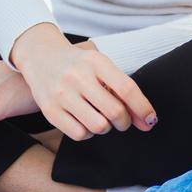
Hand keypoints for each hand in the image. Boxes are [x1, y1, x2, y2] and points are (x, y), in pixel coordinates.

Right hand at [9, 23, 157, 143]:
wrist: (41, 57)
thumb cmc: (79, 65)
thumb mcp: (101, 67)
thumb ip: (123, 91)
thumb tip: (147, 122)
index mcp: (95, 62)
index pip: (126, 88)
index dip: (143, 108)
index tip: (151, 120)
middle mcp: (77, 76)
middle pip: (115, 111)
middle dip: (124, 122)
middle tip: (122, 120)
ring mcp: (61, 94)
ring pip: (99, 126)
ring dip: (106, 128)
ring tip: (101, 118)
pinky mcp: (50, 110)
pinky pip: (80, 134)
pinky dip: (88, 133)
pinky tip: (85, 121)